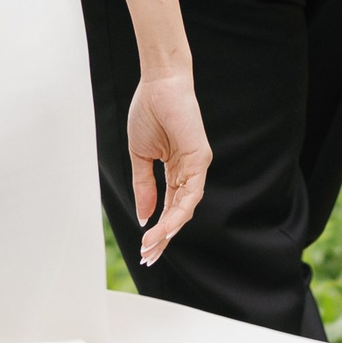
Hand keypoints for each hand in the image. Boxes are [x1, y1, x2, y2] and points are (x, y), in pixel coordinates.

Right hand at [127, 70, 210, 267]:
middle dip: (163, 237)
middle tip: (148, 258)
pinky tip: (163, 226)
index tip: (144, 248)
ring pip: (185, 208)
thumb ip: (143, 186)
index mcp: (174, 169)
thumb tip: (144, 217)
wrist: (158, 84)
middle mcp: (188, 171)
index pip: (168, 206)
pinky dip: (178, 212)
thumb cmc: (148, 112)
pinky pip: (190, 193)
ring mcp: (196, 166)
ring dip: (168, 230)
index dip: (157, 228)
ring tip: (151, 246)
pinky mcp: (200, 159)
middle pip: (178, 212)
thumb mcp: (140, 156)